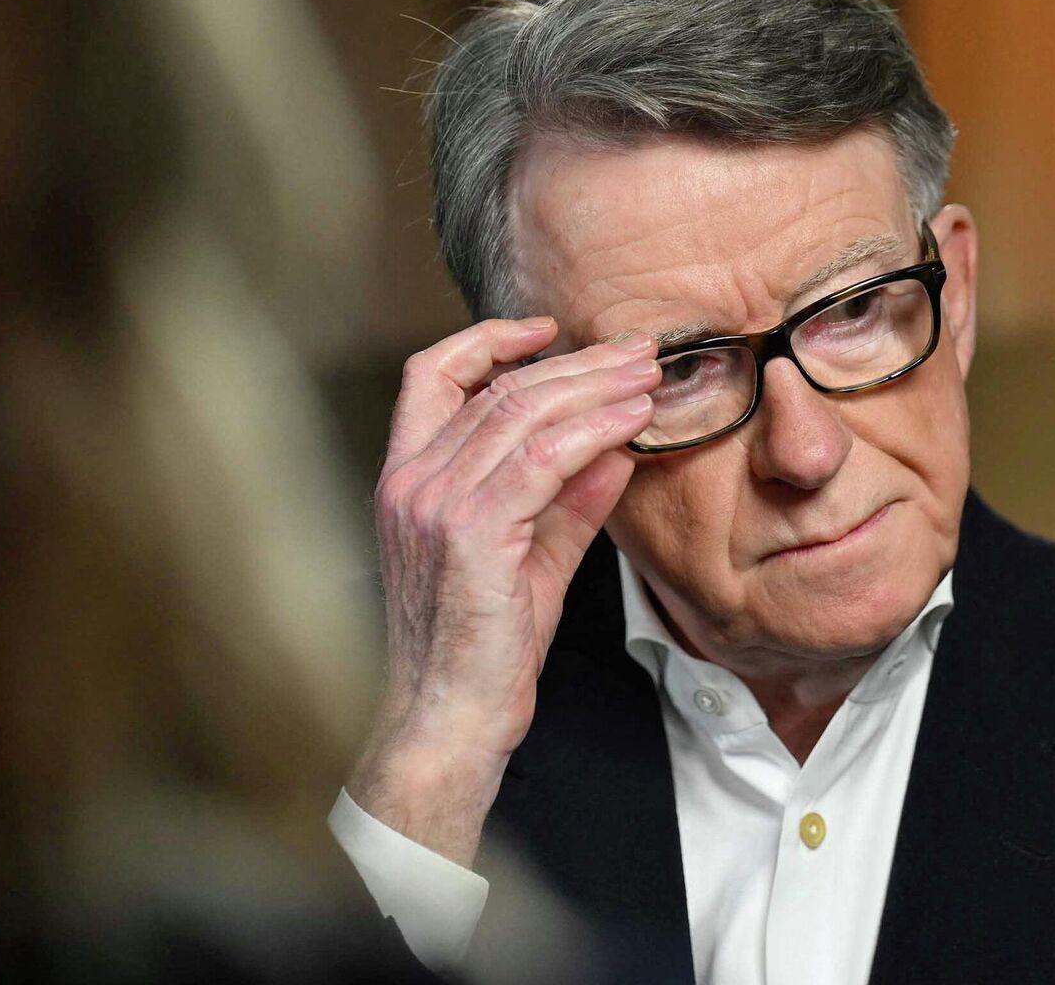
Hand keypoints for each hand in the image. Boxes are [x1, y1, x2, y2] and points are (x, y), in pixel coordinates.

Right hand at [350, 316, 657, 866]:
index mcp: (406, 480)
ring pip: (524, 411)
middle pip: (498, 387)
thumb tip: (615, 449)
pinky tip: (631, 423)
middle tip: (637, 352)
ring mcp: (434, 504)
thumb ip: (567, 502)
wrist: (449, 723)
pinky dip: (594, 430)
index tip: (547, 331)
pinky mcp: (470, 533)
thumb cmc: (482, 652)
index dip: (487, 340)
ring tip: (647, 377)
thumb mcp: (529, 561)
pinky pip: (543, 459)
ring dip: (596, 386)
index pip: (428, 376)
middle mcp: (411, 482)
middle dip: (577, 362)